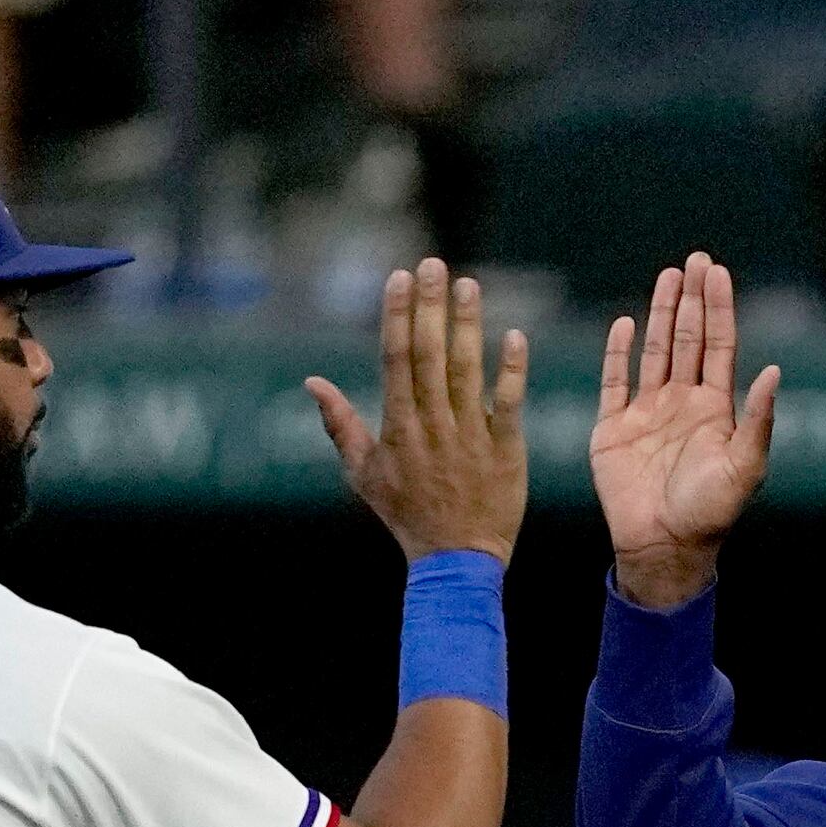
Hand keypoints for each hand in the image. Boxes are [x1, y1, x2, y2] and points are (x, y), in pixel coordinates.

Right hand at [307, 261, 530, 564]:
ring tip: (470, 285)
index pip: (396, 360)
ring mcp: (470, 437)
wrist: (456, 562)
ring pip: (467, 372)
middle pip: (430, 356)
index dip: (398, 316)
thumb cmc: (407, 516)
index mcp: (398, 428)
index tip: (400, 278)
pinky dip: (512, 372)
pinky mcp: (506, 451)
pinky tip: (514, 336)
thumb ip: (339, 424)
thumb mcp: (363, 474)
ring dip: (468, 326)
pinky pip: (509, 405)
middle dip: (431, 307)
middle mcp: (432, 426)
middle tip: (434, 264)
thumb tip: (311, 382)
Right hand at [595, 254, 781, 608]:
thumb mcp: (745, 468)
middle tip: (696, 259)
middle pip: (688, 339)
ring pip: (655, 352)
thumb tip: (773, 371)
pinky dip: (617, 353)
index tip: (718, 273)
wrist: (663, 547)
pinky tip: (625, 323)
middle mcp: (682, 404)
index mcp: (715, 410)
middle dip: (692, 299)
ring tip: (669, 276)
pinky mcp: (613, 429)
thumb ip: (759, 420)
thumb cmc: (710, 515)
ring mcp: (647, 414)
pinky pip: (614, 382)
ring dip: (660, 314)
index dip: (719, 309)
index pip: (718, 346)